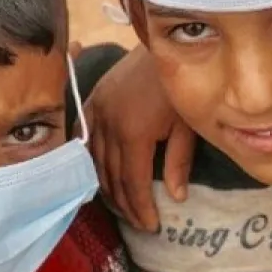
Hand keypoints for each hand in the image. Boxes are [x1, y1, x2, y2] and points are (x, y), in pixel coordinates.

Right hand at [85, 45, 194, 232]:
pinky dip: (89, 161)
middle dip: (125, 204)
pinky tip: (98, 177)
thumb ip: (180, 161)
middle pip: (111, 177)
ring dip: (106, 188)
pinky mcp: (91, 100)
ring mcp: (96, 111)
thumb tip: (177, 197)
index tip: (152, 226)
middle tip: (139, 222)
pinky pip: (84, 139)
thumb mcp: (187, 125)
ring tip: (122, 207)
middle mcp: (108, 124)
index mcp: (134, 132)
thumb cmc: (182, 85)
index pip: (133, 182)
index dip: (141, 208)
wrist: (164, 45)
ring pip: (94, 162)